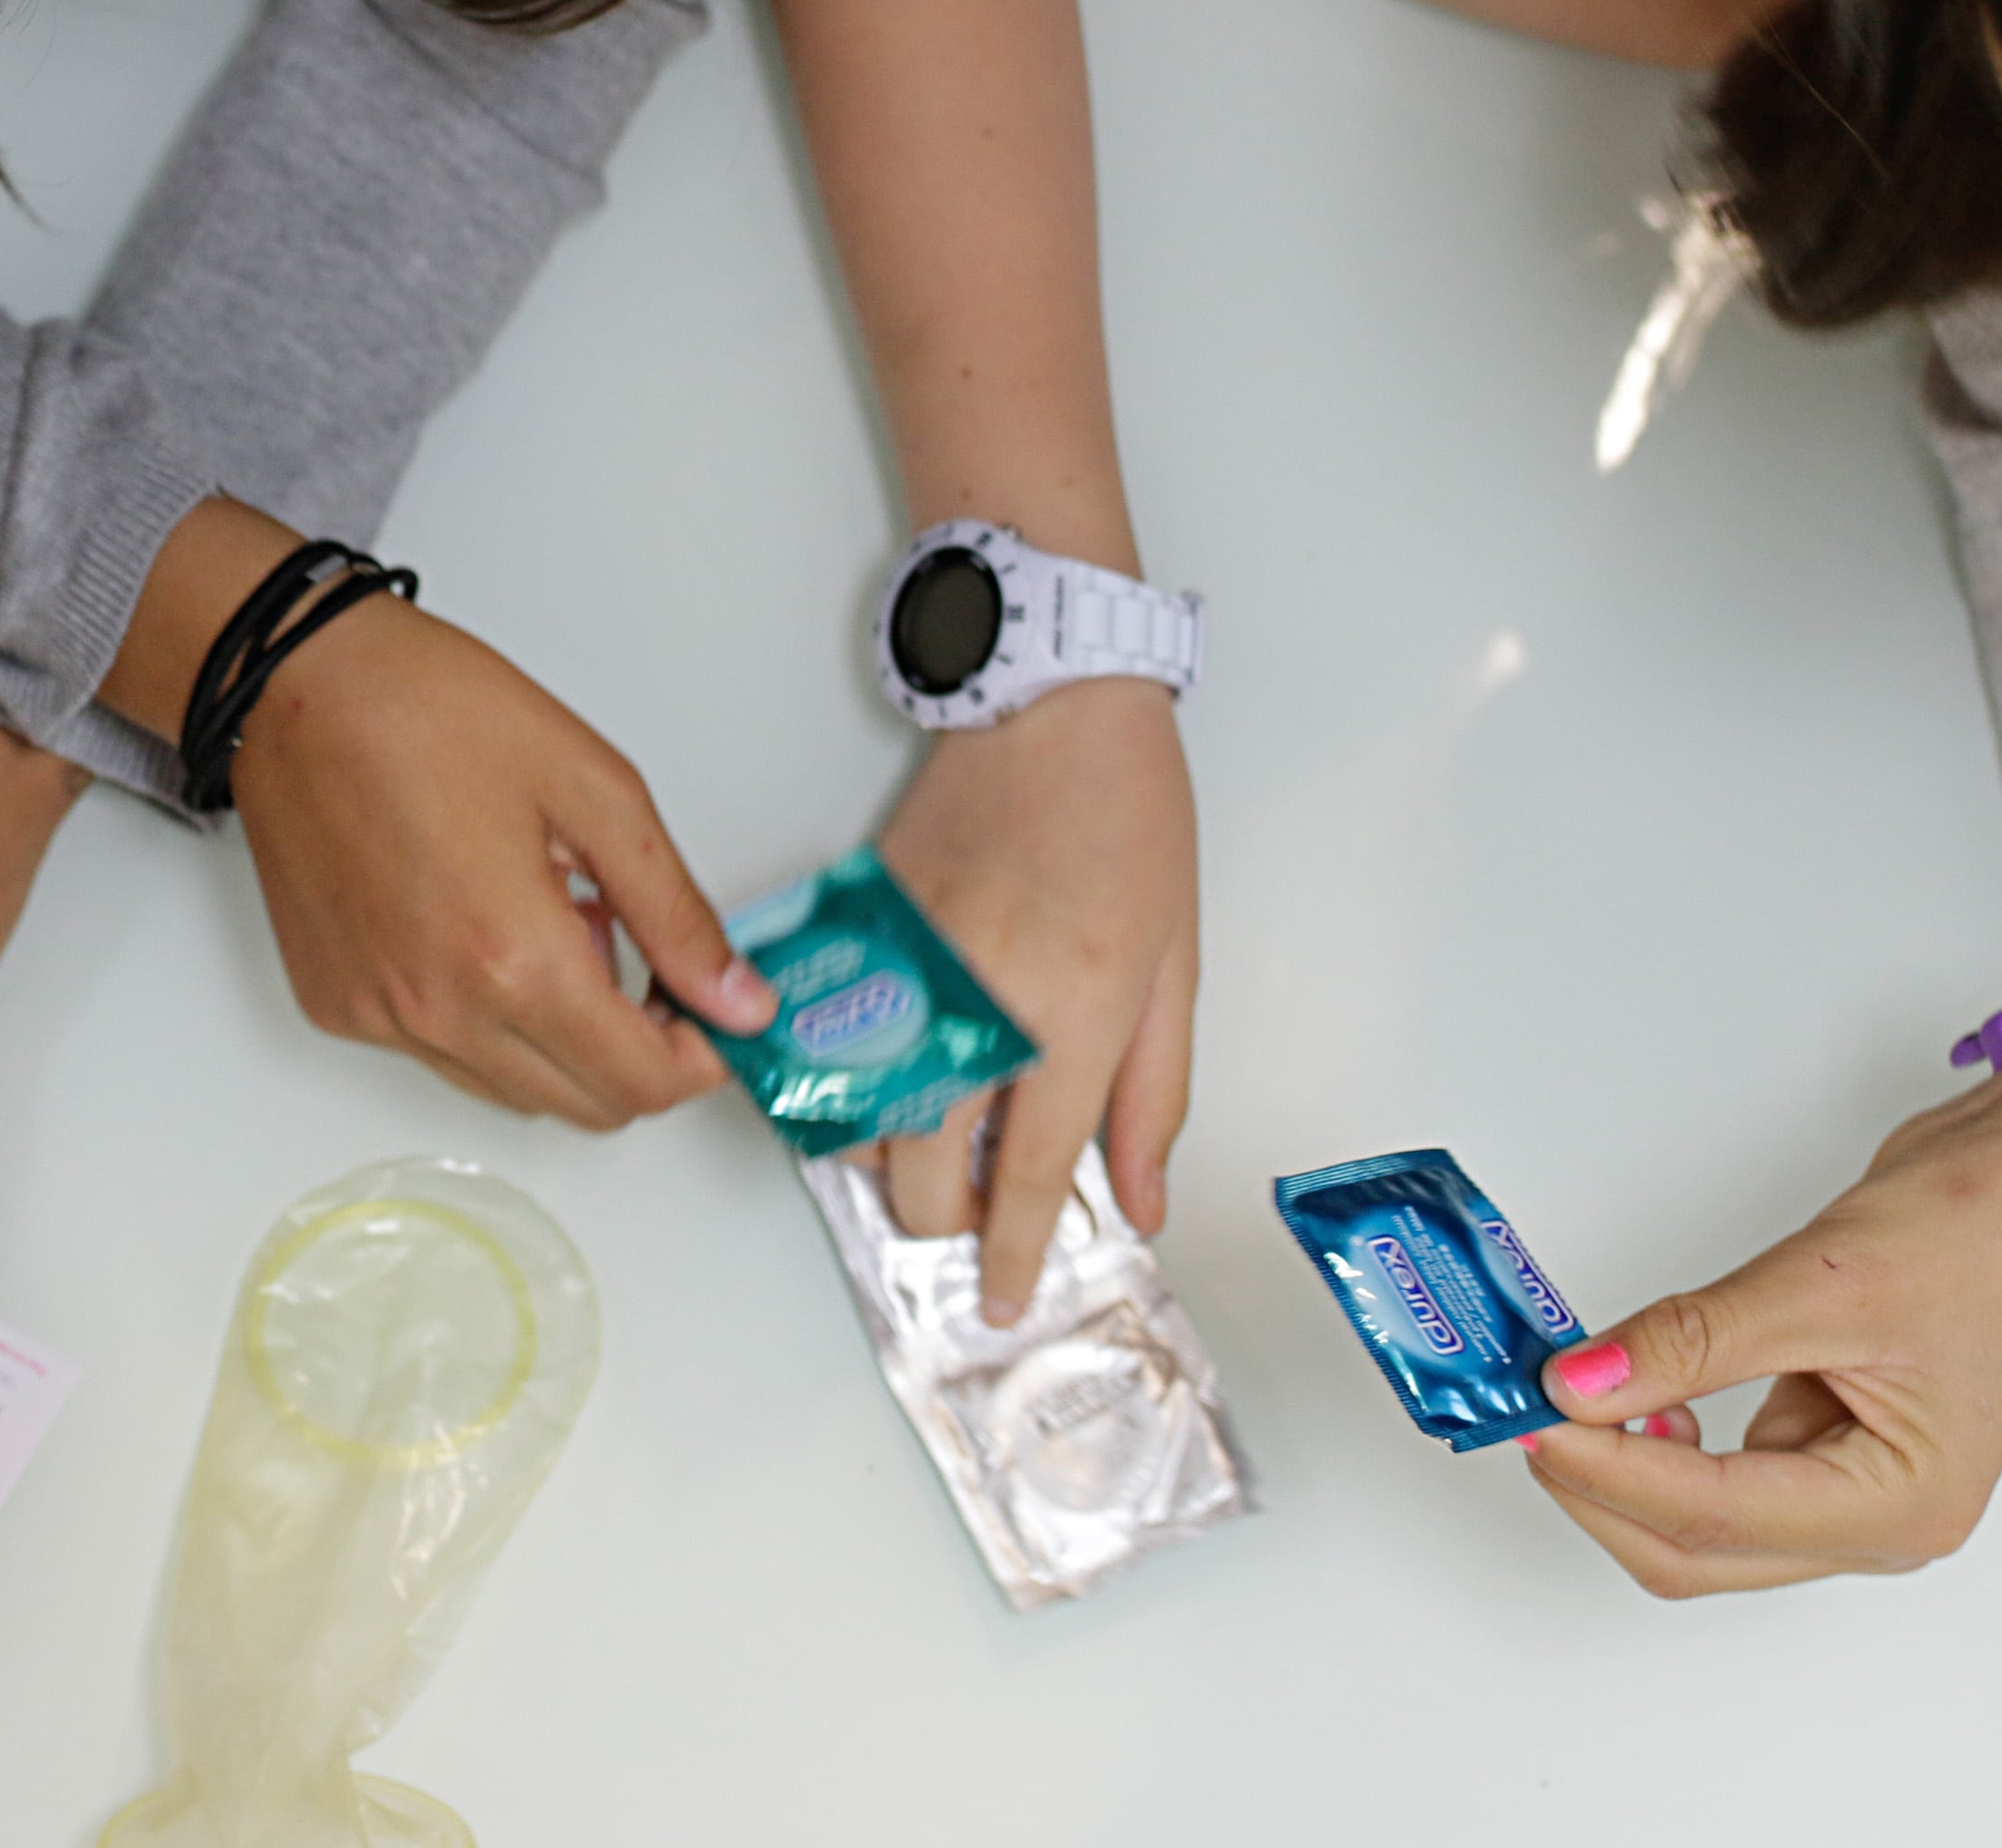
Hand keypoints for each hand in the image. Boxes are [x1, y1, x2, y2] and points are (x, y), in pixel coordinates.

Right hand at [229, 592, 769, 1125]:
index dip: (701, 1057)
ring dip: (559, 1040)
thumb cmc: (430, 710)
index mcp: (513, 960)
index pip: (642, 1082)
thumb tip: (736, 995)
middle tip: (642, 962)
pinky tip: (479, 929)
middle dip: (638, 1053)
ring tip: (552, 928)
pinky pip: (440, 1055)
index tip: (714, 1013)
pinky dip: (483, 1021)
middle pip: (585, 1107)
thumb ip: (674, 911)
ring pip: (513, 1091)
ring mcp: (380, 1018)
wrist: (296, 682)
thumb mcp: (594, 790)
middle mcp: (440, 1012)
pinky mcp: (335, 1006)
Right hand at [869, 678, 1196, 1321]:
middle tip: (962, 1222)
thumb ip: (1152, 1094)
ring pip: (856, 1106)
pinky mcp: (862, 924)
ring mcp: (907, 962)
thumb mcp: (1174, 969)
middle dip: (938, 1217)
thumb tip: (1140, 1199)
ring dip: (881, 1152)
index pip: (1028, 1175)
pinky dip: (835, 1077)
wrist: (1051, 702)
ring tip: (918, 1154)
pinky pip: (827, 1033)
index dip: (1014, 1253)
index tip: (1005, 1300)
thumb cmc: (1129, 822)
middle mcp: (978, 999)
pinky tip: (865, 1085)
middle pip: (923, 1162)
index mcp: (1071, 1015)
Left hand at [1518, 1060, 2001, 1594]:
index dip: (1606, 1469)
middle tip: (1527, 1409)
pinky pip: (1719, 1468)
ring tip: (1562, 1393)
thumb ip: (1691, 1340)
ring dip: (1621, 1469)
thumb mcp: (1821, 1280)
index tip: (1530, 1411)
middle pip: (1698, 1549)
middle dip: (1602, 1488)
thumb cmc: (1983, 1230)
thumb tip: (1583, 1382)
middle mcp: (1882, 1517)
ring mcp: (1853, 1486)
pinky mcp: (1827, 1442)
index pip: (1714, 1515)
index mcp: (1904, 1504)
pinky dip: (1656, 1436)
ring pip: (1702, 1522)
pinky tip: (1623, 1386)